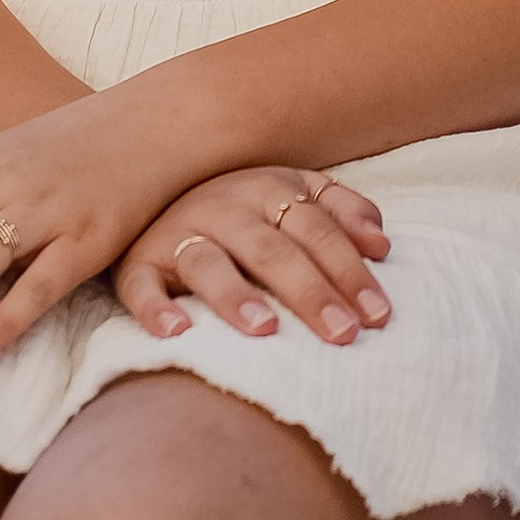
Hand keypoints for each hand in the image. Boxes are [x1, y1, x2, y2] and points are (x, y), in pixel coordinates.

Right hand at [115, 170, 392, 349]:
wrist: (150, 185)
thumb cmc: (240, 205)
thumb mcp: (291, 191)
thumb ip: (339, 210)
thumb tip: (382, 242)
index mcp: (267, 188)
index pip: (317, 230)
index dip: (349, 270)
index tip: (378, 314)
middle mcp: (224, 206)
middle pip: (272, 250)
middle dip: (310, 291)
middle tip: (343, 334)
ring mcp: (178, 233)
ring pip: (208, 262)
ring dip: (236, 295)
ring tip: (265, 329)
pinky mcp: (137, 262)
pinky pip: (140, 285)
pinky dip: (155, 309)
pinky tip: (176, 334)